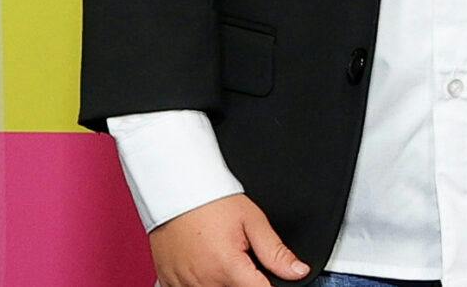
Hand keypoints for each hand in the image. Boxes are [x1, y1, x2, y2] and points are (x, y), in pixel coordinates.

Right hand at [146, 193, 309, 286]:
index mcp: (227, 269)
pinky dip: (198, 282)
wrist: (175, 189)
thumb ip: (276, 252)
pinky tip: (202, 266)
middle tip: (242, 257)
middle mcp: (204, 282)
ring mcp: (182, 284)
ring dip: (223, 283)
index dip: (270, 284)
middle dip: (245, 280)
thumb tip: (298, 272)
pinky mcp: (168, 281)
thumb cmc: (212, 201)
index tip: (269, 275)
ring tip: (221, 258)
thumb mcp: (252, 221)